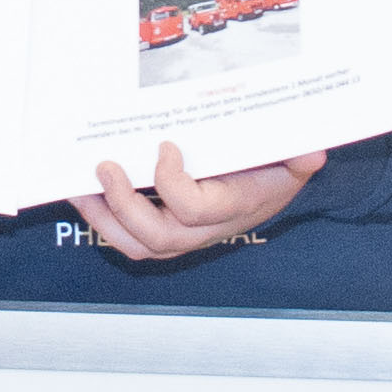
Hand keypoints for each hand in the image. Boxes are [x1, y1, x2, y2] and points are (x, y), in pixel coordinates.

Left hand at [71, 141, 321, 262]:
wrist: (276, 184)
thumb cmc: (278, 166)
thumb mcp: (294, 157)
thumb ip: (301, 154)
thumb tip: (312, 153)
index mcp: (234, 207)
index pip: (195, 210)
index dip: (172, 184)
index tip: (164, 147)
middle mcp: (206, 229)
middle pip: (157, 238)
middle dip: (124, 205)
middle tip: (104, 167)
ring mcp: (184, 234)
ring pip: (138, 244)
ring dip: (104, 218)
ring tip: (80, 187)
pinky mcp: (168, 229)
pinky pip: (132, 236)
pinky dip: (106, 218)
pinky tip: (87, 192)